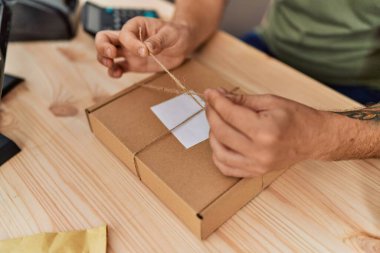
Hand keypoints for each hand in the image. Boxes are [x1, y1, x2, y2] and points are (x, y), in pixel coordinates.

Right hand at [95, 17, 193, 77]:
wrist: (183, 45)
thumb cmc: (176, 34)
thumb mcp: (170, 34)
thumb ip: (158, 41)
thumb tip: (148, 48)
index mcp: (136, 26)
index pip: (125, 34)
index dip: (131, 44)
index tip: (145, 51)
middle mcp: (129, 38)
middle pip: (105, 39)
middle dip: (103, 47)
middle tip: (111, 55)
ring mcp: (129, 52)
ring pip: (107, 54)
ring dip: (104, 60)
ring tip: (111, 66)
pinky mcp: (133, 64)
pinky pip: (119, 68)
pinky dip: (114, 72)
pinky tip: (118, 75)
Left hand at [204, 89, 333, 177]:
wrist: (315, 138)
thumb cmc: (297, 117)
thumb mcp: (271, 101)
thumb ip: (242, 100)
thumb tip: (219, 96)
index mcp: (265, 130)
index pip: (230, 114)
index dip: (216, 101)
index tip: (210, 93)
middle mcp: (259, 151)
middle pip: (221, 132)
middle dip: (212, 115)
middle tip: (211, 104)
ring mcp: (257, 165)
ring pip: (219, 152)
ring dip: (212, 135)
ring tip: (217, 122)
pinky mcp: (256, 172)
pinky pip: (227, 168)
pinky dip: (218, 155)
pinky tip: (220, 142)